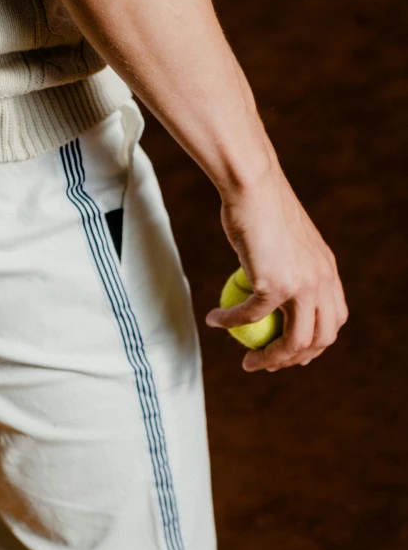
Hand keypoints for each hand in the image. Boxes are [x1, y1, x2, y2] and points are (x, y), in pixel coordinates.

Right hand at [205, 164, 347, 371]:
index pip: (334, 320)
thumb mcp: (286, 242)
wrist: (253, 186)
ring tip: (248, 361)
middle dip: (295, 360)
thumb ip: (290, 268)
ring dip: (269, 358)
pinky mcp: (274, 284)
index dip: (315, 343)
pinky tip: (214, 320)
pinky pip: (250, 317)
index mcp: (328, 271)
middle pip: (320, 338)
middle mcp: (322, 281)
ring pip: (294, 341)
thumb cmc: (262, 208)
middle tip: (267, 362)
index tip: (289, 351)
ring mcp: (301, 284)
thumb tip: (275, 293)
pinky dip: (230, 323)